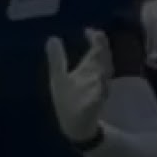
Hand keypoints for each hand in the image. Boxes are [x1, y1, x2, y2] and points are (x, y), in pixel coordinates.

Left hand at [46, 29, 113, 143]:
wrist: (73, 125)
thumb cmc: (69, 100)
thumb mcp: (60, 77)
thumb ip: (57, 58)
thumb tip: (52, 37)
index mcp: (89, 70)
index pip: (96, 51)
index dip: (96, 40)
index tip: (89, 30)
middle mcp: (96, 78)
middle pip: (102, 60)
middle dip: (102, 49)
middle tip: (99, 36)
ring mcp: (97, 92)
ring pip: (104, 77)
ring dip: (103, 67)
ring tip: (101, 54)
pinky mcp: (93, 106)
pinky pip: (99, 97)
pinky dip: (101, 90)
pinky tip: (103, 83)